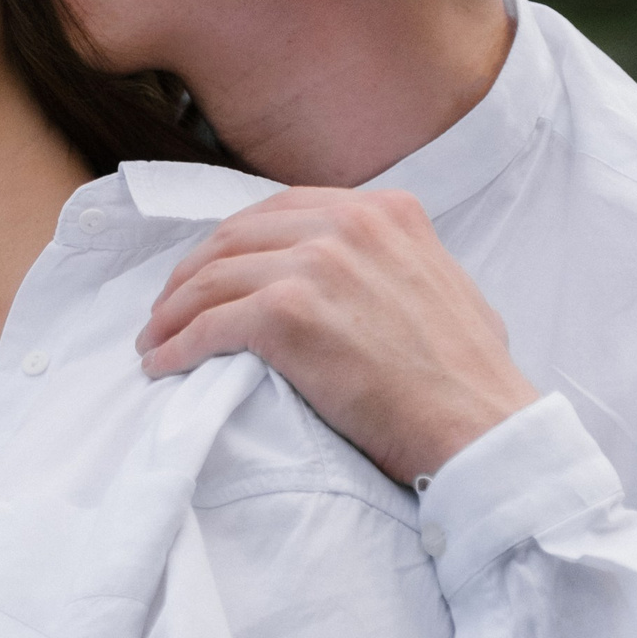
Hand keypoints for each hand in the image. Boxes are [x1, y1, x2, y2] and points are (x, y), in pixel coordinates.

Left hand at [137, 187, 537, 485]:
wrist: (480, 427)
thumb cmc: (467, 376)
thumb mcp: (438, 280)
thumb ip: (388, 258)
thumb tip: (345, 272)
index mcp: (383, 210)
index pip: (280, 209)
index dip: (233, 243)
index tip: (210, 273)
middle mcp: (347, 224)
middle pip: (236, 237)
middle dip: (192, 274)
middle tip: (168, 309)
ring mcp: (316, 265)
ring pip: (213, 278)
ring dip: (174, 312)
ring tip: (156, 340)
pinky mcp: (287, 315)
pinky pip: (209, 325)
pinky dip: (179, 346)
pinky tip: (165, 365)